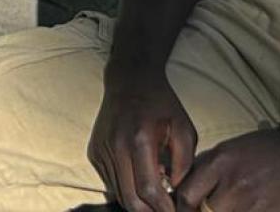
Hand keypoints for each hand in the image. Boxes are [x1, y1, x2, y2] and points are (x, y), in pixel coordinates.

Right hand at [88, 71, 196, 211]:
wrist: (130, 81)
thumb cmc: (161, 104)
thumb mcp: (184, 129)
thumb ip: (184, 163)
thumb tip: (176, 191)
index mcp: (140, 139)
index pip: (148, 189)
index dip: (162, 208)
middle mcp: (116, 146)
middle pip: (129, 199)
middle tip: (164, 211)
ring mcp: (102, 150)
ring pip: (119, 193)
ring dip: (138, 201)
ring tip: (155, 193)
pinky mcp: (95, 153)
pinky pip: (111, 182)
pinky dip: (126, 187)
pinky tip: (140, 178)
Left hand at [177, 129, 279, 211]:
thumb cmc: (263, 152)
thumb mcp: (229, 150)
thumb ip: (204, 170)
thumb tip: (180, 191)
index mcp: (220, 162)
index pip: (186, 196)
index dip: (181, 209)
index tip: (185, 210)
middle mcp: (235, 184)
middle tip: (208, 209)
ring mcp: (254, 203)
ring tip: (231, 207)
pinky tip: (249, 210)